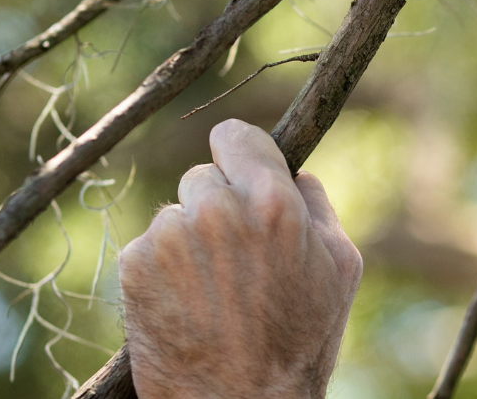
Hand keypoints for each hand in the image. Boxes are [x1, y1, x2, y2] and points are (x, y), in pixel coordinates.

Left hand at [119, 119, 361, 398]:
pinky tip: (189, 302)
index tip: (241, 173)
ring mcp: (169, 237)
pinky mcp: (135, 266)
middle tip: (238, 255)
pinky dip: (165, 268)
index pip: (235, 135)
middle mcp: (216, 210)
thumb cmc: (300, 341)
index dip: (242, 156)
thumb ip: (319, 206)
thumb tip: (296, 173)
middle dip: (219, 204)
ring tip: (215, 288)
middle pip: (204, 176)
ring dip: (191, 238)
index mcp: (272, 202)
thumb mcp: (341, 267)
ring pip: (176, 213)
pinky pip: (150, 246)